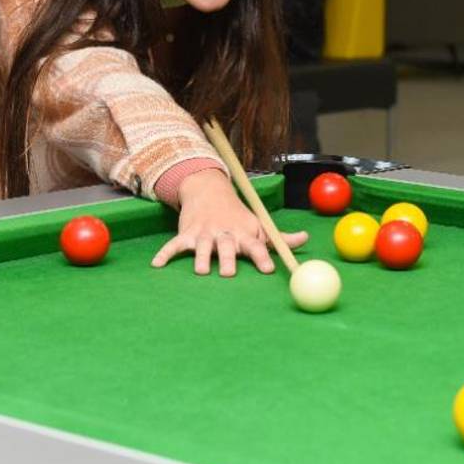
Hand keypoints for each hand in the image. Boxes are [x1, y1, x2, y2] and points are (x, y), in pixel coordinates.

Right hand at [151, 169, 307, 276]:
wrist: (209, 191)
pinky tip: (157, 265)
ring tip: (199, 271)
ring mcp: (204, 233)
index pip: (256, 245)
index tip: (268, 269)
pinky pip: (174, 245)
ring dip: (199, 258)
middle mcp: (225, 233)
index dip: (262, 256)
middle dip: (227, 258)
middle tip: (228, 272)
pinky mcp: (186, 234)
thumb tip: (306, 239)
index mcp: (244, 233)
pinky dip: (165, 254)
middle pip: (227, 247)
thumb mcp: (258, 224)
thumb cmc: (237, 216)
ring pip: (201, 247)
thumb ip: (279, 238)